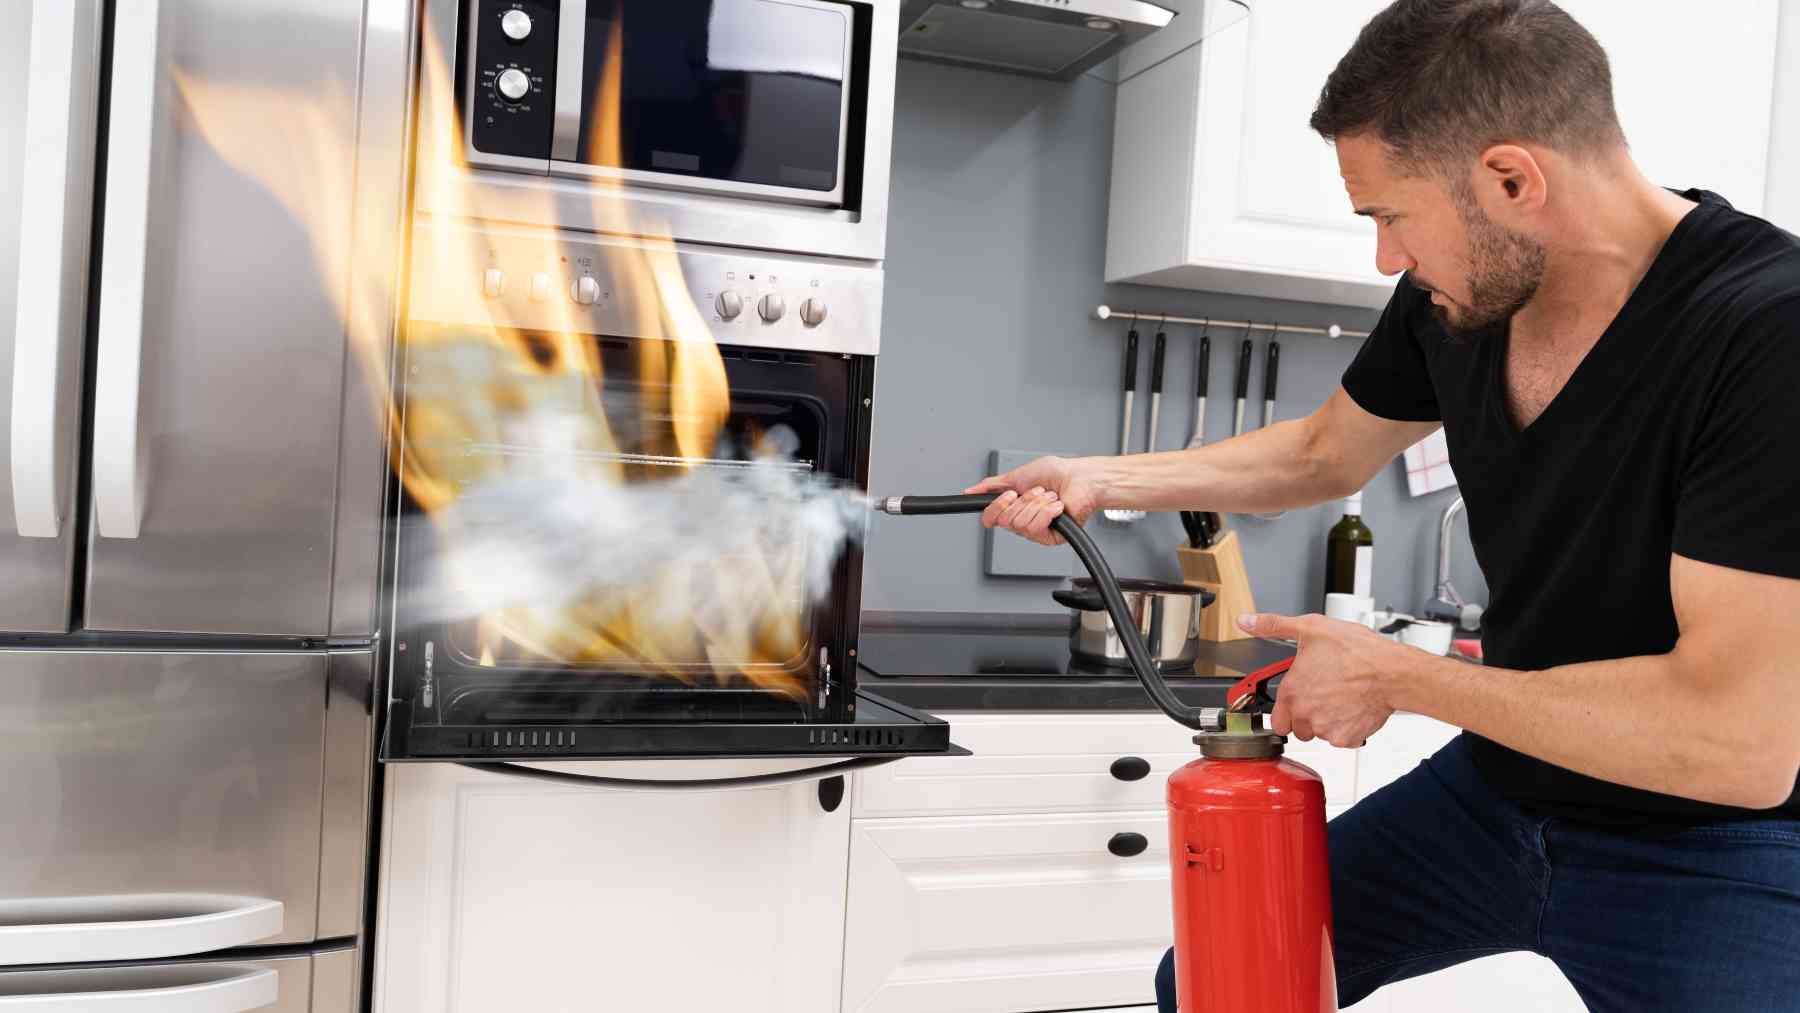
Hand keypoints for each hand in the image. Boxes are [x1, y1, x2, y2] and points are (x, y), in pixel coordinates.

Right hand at [964, 456, 1104, 545]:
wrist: (1082, 479)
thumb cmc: (1058, 474)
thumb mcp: (1017, 475)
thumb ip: (992, 485)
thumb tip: (970, 491)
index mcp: (1014, 508)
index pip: (991, 519)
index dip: (997, 507)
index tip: (1010, 494)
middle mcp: (1023, 521)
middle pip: (1005, 521)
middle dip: (1023, 500)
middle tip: (1037, 492)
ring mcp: (1036, 531)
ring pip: (1020, 524)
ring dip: (1037, 504)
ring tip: (1050, 497)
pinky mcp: (1050, 538)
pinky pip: (1036, 529)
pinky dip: (1047, 512)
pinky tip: (1057, 507)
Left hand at [1236, 612, 1407, 747]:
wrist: (1392, 672)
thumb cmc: (1357, 651)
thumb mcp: (1310, 628)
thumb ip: (1274, 626)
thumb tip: (1246, 621)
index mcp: (1292, 691)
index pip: (1276, 719)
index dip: (1287, 710)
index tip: (1298, 701)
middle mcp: (1305, 713)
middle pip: (1298, 728)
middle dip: (1307, 716)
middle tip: (1323, 696)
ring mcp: (1326, 729)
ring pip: (1320, 733)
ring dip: (1327, 721)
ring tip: (1341, 698)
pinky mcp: (1347, 738)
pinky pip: (1342, 739)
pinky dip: (1348, 728)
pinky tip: (1354, 708)